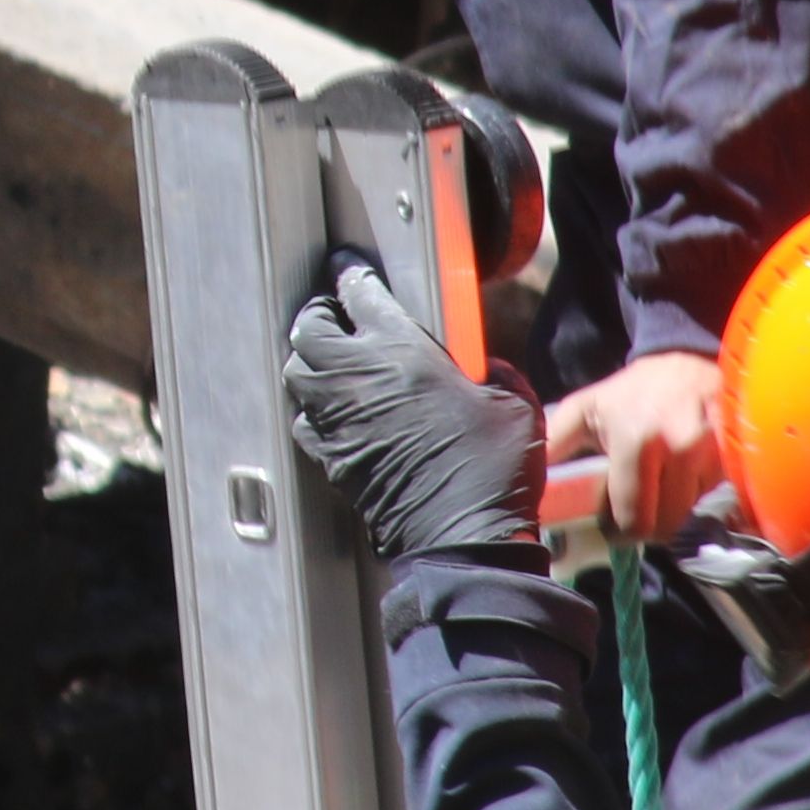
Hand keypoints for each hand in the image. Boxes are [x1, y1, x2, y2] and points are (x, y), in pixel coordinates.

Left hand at [280, 255, 545, 562]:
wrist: (464, 537)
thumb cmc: (492, 470)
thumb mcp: (512, 403)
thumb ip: (493, 372)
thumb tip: (482, 369)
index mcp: (403, 352)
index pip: (359, 294)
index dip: (352, 277)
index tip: (351, 272)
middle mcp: (360, 380)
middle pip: (309, 329)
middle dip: (317, 315)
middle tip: (331, 314)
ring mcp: (339, 421)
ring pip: (297, 373)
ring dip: (308, 361)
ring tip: (327, 359)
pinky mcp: (333, 459)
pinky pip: (303, 421)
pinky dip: (309, 410)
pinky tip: (330, 412)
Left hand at [547, 349, 729, 545]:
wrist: (685, 359)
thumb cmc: (631, 391)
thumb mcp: (585, 409)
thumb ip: (553, 443)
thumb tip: (525, 476)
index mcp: (636, 440)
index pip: (634, 518)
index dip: (623, 530)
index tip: (617, 526)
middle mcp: (680, 445)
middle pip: (667, 522)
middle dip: (651, 522)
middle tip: (641, 506)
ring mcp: (714, 447)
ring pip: (692, 508)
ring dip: (677, 502)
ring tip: (664, 477)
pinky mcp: (737, 449)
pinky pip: (717, 490)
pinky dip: (700, 488)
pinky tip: (688, 469)